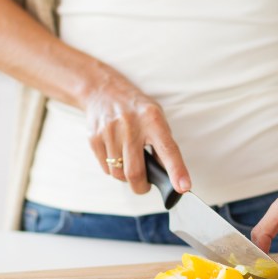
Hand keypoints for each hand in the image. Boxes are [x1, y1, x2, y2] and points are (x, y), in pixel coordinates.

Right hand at [83, 68, 190, 194]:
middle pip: (135, 172)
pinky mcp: (94, 138)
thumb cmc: (135, 108)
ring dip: (125, 177)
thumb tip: (170, 174)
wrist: (103, 91)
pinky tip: (116, 154)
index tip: (183, 187)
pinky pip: (105, 168)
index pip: (168, 150)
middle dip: (141, 186)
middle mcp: (130, 126)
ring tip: (128, 162)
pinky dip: (113, 169)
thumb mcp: (156, 118)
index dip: (176, 171)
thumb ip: (163, 144)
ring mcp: (110, 132)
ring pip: (118, 174)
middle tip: (144, 185)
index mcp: (152, 120)